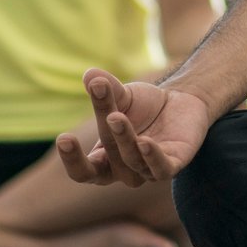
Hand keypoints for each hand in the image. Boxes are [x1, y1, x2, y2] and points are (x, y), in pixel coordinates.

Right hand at [56, 68, 212, 187]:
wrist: (182, 100)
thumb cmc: (144, 105)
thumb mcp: (122, 96)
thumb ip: (106, 90)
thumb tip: (89, 74)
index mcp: (104, 161)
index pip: (82, 172)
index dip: (72, 160)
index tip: (64, 138)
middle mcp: (123, 171)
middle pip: (108, 163)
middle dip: (107, 138)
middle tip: (106, 115)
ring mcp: (148, 171)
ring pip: (133, 162)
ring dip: (125, 139)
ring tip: (118, 116)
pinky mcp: (173, 165)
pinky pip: (161, 169)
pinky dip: (152, 157)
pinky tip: (145, 142)